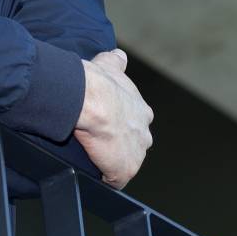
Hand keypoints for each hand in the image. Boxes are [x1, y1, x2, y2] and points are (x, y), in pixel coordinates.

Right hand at [75, 49, 153, 188]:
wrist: (93, 100)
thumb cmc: (100, 83)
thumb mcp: (111, 64)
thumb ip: (117, 62)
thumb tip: (118, 54)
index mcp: (142, 112)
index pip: (136, 124)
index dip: (122, 126)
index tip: (109, 125)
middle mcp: (144, 134)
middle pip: (135, 145)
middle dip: (121, 146)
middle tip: (101, 141)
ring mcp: (136, 154)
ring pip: (127, 163)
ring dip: (113, 162)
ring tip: (94, 157)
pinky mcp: (124, 170)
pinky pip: (116, 180)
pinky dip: (106, 178)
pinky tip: (94, 172)